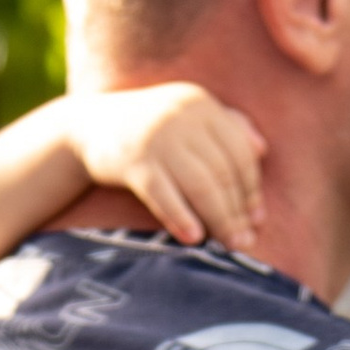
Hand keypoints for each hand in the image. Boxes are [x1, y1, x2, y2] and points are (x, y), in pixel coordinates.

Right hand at [71, 85, 265, 249]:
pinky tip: (194, 238)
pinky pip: (164, 194)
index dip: (252, 187)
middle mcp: (182, 115)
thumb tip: (262, 150)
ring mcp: (157, 137)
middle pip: (223, 171)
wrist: (87, 125)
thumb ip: (226, 125)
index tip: (257, 217)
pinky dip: (181, 216)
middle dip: (237, 210)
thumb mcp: (186, 116)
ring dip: (219, 219)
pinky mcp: (133, 160)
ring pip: (200, 185)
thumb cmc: (148, 129)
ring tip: (229, 245)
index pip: (239, 151)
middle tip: (245, 241)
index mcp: (200, 104)